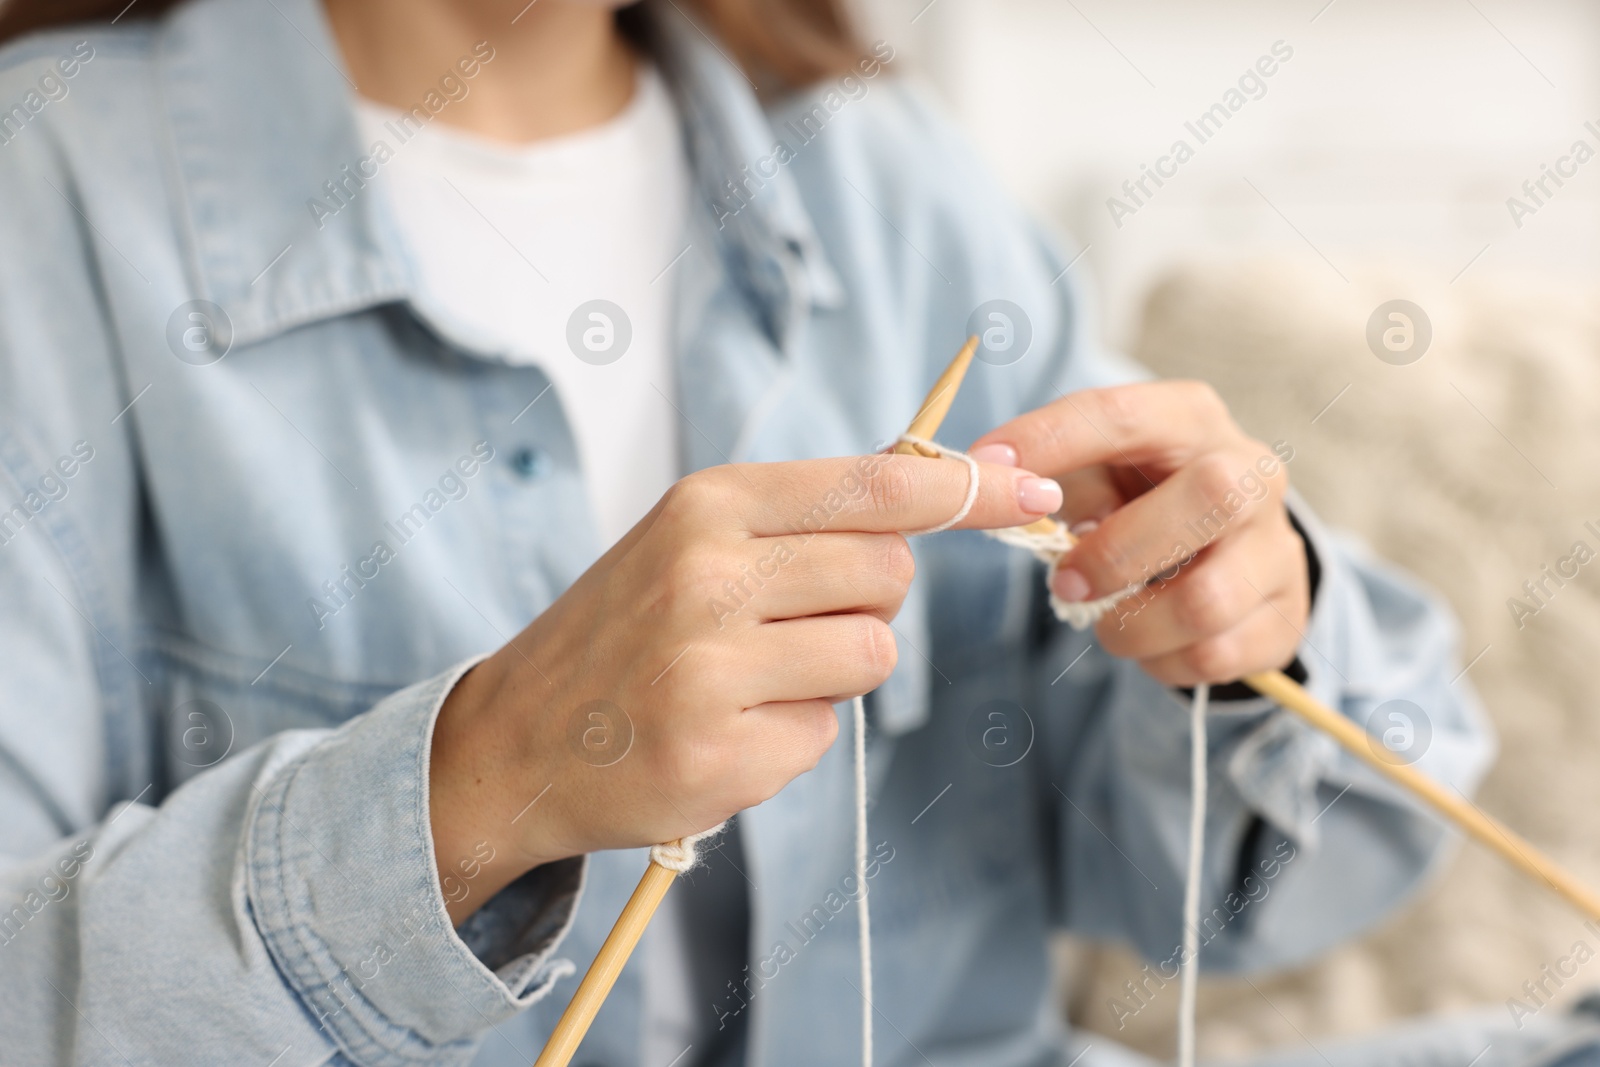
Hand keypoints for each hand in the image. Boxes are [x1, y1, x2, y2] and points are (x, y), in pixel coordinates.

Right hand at [428, 453, 1062, 921]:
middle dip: (870, 596)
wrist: (512, 739)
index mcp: (707, 506)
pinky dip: (793, 733)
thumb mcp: (689, 539)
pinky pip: (826, 732)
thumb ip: (800, 517)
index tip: (1028, 490)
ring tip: (752, 676)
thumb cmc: (620, 630)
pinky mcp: (721, 755)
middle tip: (793, 617)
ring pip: (871, 653)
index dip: (965, 488)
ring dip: (834, 669)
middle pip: (888, 571)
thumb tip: (938, 489)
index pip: (876, 484)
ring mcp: (711, 670)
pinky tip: (725, 730)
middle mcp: (709, 576)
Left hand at [970, 381, 1307, 688]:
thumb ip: (1060, 480)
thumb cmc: (1144, 501)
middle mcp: (1251, 473)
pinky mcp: (1287, 615)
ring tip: (1107, 620)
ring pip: (1206, 601)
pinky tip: (1151, 643)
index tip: (984, 464)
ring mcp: (1278, 546)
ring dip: (1131, 626)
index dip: (1049, 438)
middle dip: (1116, 552)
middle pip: (1206, 498)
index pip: (1121, 414)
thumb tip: (1010, 492)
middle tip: (1063, 582)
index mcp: (1191, 420)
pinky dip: (1161, 662)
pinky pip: (1214, 656)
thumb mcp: (1100, 473)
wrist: (1229, 554)